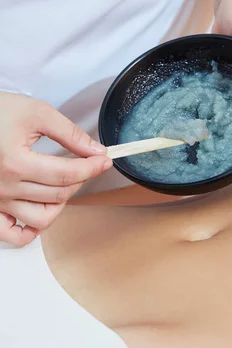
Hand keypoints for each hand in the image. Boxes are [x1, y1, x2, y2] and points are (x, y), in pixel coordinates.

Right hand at [0, 92, 111, 246]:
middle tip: (87, 164)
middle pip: (58, 195)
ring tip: (63, 185)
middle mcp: (5, 187)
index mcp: (16, 162)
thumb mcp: (35, 112)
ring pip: (41, 219)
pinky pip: (12, 235)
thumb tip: (95, 150)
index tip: (105, 160)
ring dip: (61, 204)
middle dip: (81, 179)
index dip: (92, 167)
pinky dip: (30, 231)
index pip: (67, 174)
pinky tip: (39, 211)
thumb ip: (69, 133)